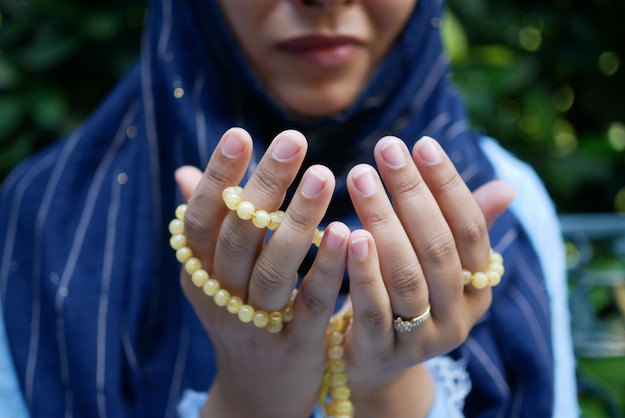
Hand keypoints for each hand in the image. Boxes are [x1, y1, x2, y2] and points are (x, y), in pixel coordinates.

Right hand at [175, 128, 350, 417]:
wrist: (257, 395)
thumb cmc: (240, 317)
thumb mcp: (215, 276)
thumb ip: (207, 226)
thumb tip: (185, 173)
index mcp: (199, 273)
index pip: (201, 219)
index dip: (217, 178)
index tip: (240, 135)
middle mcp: (221, 297)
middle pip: (239, 237)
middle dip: (265, 185)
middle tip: (293, 139)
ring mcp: (256, 324)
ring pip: (273, 268)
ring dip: (298, 220)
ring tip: (324, 174)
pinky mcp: (294, 346)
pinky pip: (310, 303)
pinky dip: (327, 266)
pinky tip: (347, 231)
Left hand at [341, 136, 513, 416]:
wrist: (374, 360)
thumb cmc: (407, 294)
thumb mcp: (437, 263)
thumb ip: (464, 228)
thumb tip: (507, 188)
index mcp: (478, 288)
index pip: (471, 230)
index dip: (448, 186)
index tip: (422, 144)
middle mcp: (458, 315)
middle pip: (438, 247)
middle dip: (412, 193)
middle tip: (385, 148)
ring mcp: (421, 338)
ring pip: (407, 275)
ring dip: (384, 221)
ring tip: (361, 178)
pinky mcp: (383, 352)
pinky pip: (373, 308)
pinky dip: (362, 270)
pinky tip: (346, 232)